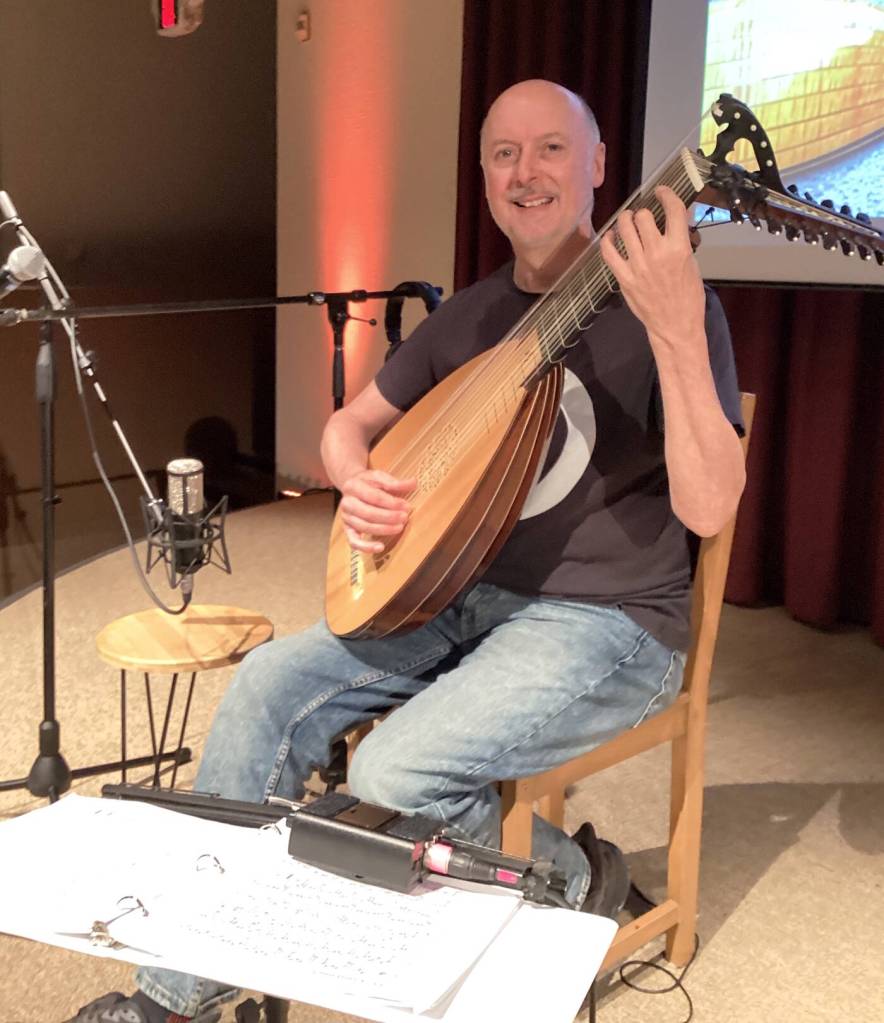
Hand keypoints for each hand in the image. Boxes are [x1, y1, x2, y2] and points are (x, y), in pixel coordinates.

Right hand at [339, 469, 415, 553]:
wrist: (352, 487)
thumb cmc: (368, 483)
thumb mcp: (380, 477)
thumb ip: (395, 482)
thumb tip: (413, 483)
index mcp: (353, 486)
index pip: (374, 496)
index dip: (391, 503)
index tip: (406, 506)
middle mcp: (346, 502)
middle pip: (368, 513)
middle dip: (389, 517)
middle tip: (404, 517)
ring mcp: (346, 517)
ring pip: (364, 527)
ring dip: (383, 529)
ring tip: (399, 527)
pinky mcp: (347, 530)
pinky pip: (354, 542)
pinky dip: (366, 547)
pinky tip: (380, 547)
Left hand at [599, 186, 705, 349]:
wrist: (675, 324)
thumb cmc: (688, 296)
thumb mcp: (692, 264)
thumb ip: (682, 240)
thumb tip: (676, 219)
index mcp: (679, 248)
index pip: (673, 209)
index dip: (666, 194)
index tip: (661, 192)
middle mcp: (657, 254)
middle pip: (644, 216)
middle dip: (643, 212)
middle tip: (643, 216)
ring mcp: (638, 266)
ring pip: (625, 228)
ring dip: (625, 220)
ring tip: (627, 221)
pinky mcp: (624, 278)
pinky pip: (609, 252)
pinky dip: (608, 240)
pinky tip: (611, 236)